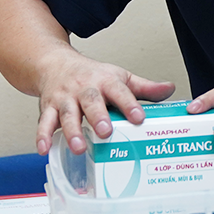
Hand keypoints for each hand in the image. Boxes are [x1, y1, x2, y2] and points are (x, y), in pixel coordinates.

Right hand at [34, 49, 175, 155]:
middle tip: (105, 132)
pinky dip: (43, 136)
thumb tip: (169, 89)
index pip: (119, 91)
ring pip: (67, 114)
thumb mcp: (119, 77)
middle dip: (97, 117)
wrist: (54, 63)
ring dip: (72, 131)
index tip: (139, 118)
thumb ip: (144, 88)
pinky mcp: (48, 108)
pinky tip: (45, 149)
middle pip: (90, 101)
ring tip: (79, 147)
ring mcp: (64, 98)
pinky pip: (44, 122)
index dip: (129, 104)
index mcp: (105, 81)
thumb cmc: (91, 75)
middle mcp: (84, 89)